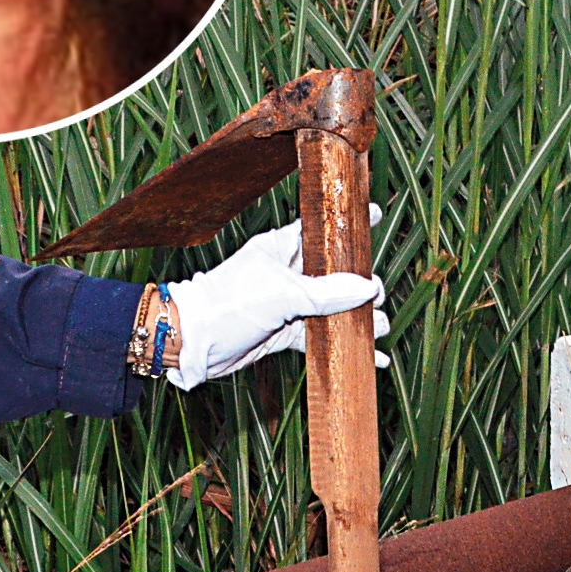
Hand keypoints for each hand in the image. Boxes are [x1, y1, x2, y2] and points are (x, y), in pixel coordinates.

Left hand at [159, 206, 388, 391]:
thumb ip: (326, 292)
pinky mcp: (284, 331)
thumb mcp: (281, 293)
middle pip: (335, 273)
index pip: (321, 230)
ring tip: (379, 329)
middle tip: (377, 295)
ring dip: (357, 318)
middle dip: (361, 284)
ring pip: (332, 307)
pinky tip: (370, 355)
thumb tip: (368, 288)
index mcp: (281, 247)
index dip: (348, 225)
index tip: (375, 216)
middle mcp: (287, 272)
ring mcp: (287, 303)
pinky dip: (342, 343)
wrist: (191, 342)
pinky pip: (320, 335)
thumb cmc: (227, 304)